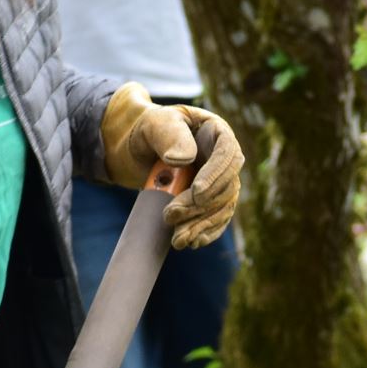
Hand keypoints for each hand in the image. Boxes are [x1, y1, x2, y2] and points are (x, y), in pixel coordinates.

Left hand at [100, 84, 243, 247]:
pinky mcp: (209, 202)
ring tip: (178, 239)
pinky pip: (216, 220)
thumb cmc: (150, 130)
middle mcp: (224, 160)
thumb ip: (170, 135)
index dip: (216, 175)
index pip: (227, 154)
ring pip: (221, 208)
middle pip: (225, 187)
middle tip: (170, 215)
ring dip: (202, 225)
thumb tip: (184, 158)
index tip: (196, 192)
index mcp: (217, 134)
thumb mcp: (155, 124)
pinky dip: (206, 233)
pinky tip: (193, 243)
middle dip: (201, 207)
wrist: (139, 150)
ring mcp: (218, 183)